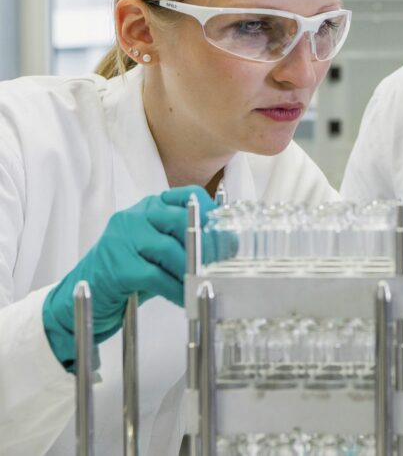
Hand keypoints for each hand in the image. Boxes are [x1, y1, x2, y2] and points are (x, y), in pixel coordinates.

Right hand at [41, 186, 235, 369]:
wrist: (81, 296)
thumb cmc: (129, 272)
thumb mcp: (161, 252)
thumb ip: (187, 242)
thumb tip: (228, 247)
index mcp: (149, 207)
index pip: (188, 196)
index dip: (211, 215)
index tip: (226, 235)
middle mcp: (135, 216)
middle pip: (182, 220)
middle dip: (205, 245)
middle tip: (218, 265)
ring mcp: (122, 238)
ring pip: (170, 249)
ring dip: (191, 272)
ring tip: (203, 286)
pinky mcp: (116, 265)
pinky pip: (156, 276)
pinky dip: (175, 290)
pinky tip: (184, 299)